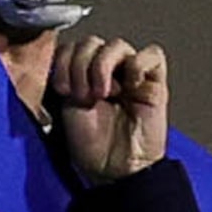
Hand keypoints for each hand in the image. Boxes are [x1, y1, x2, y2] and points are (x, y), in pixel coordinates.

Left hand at [50, 37, 170, 181]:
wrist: (116, 170)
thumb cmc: (92, 145)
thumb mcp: (67, 107)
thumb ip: (66, 78)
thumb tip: (56, 52)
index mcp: (84, 75)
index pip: (72, 46)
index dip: (63, 62)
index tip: (63, 89)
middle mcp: (107, 71)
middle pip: (91, 42)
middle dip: (79, 66)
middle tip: (82, 95)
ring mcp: (132, 74)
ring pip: (117, 45)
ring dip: (102, 66)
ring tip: (103, 94)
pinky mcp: (155, 82)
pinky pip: (152, 54)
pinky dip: (137, 64)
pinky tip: (129, 86)